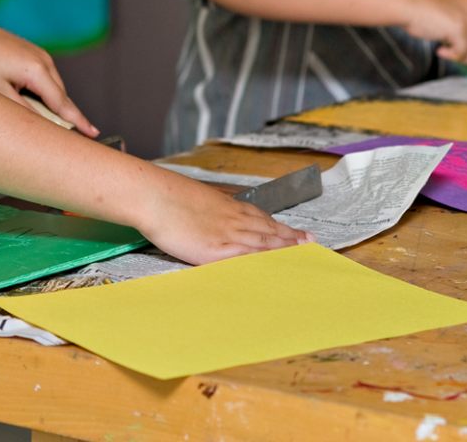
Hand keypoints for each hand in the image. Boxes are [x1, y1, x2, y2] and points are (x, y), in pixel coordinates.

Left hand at [0, 14, 98, 137]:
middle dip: (62, 113)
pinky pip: (44, 76)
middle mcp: (43, 59)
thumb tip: (43, 127)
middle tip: (60, 134)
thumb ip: (24, 111)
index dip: (78, 121)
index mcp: (37, 70)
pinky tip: (24, 94)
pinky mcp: (31, 51)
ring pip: (52, 86)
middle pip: (60, 95)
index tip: (93, 133)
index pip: (63, 103)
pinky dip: (41, 90)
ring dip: (49, 101)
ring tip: (32, 112)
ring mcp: (39, 53)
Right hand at [136, 168, 315, 264]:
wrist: (155, 196)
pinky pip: (248, 258)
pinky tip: (277, 269)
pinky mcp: (218, 251)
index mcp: (228, 208)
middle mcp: (234, 221)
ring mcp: (228, 236)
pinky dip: (265, 263)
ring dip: (286, 250)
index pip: (264, 219)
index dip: (283, 228)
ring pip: (265, 244)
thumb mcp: (195, 199)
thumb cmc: (167, 196)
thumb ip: (209, 210)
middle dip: (292, 239)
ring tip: (303, 255)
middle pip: (270, 232)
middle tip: (311, 244)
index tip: (300, 233)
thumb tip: (211, 217)